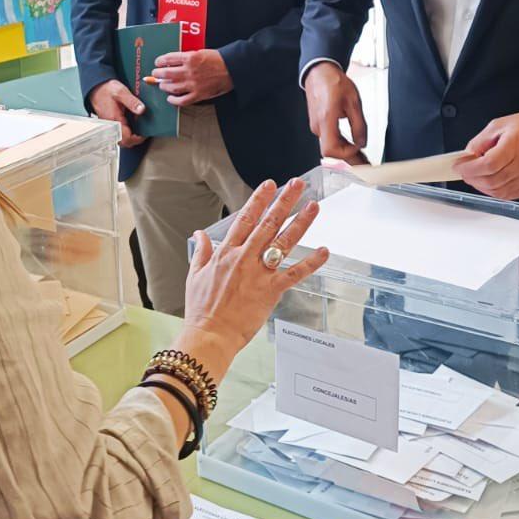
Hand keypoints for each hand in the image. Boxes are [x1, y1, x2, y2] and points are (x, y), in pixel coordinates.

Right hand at [87, 79, 144, 148]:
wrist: (96, 88)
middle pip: (125, 142)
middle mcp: (111, 126)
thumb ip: (132, 101)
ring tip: (139, 128)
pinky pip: (119, 134)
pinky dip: (127, 132)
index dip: (138, 138)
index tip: (145, 133)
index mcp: (114, 120)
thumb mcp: (121, 92)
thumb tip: (142, 110)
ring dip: (131, 136)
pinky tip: (133, 124)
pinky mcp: (110, 125)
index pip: (127, 139)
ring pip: (122, 139)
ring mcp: (110, 127)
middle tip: (144, 132)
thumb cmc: (107, 90)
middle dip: (136, 139)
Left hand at [151, 49, 232, 106]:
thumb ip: (187, 57)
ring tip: (162, 85)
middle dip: (158, 74)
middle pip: (166, 74)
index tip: (158, 62)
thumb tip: (173, 62)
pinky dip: (173, 100)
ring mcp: (193, 84)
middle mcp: (189, 71)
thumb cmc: (218, 59)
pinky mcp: (198, 95)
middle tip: (155, 74)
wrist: (232, 69)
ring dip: (164, 86)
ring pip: (172, 87)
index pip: (168, 59)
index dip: (160, 61)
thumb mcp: (201, 52)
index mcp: (190, 58)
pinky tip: (170, 98)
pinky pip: (182, 100)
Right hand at [177, 180, 328, 377]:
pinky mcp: (271, 291)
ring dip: (300, 222)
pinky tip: (324, 251)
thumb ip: (201, 251)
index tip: (269, 185)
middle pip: (268, 223)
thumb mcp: (194, 274)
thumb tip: (199, 234)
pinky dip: (311, 262)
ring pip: (283, 242)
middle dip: (284, 201)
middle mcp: (244, 258)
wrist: (209, 335)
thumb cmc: (201, 308)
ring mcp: (259, 273)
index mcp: (226, 252)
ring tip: (313, 206)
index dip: (258, 200)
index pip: (245, 219)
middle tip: (298, 184)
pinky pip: (295, 273)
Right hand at [303, 62, 367, 164]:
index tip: (360, 149)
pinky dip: (342, 145)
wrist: (319, 72)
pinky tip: (352, 146)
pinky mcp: (319, 124)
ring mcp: (317, 126)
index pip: (331, 149)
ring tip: (362, 157)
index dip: (346, 153)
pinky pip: (330, 139)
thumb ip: (359, 125)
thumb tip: (362, 142)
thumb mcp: (354, 102)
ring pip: (331, 147)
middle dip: (350, 159)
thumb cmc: (334, 82)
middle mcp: (318, 126)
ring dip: (346, 153)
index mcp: (326, 119)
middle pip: (332, 152)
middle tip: (366, 165)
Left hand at [453, 111, 518, 201]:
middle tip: (465, 172)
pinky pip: (510, 195)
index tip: (459, 166)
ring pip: (499, 191)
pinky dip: (495, 192)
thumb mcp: (500, 124)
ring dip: (482, 187)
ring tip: (476, 178)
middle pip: (491, 180)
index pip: (487, 165)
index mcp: (514, 144)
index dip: (469, 168)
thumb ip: (481, 141)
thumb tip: (467, 156)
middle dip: (473, 178)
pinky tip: (490, 184)